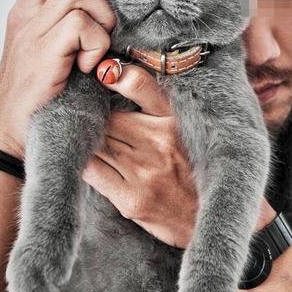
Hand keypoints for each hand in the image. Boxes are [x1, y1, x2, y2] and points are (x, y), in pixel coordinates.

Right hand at [0, 0, 135, 158]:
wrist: (13, 140)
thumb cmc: (46, 100)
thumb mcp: (65, 53)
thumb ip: (82, 23)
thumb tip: (121, 2)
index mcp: (31, 7)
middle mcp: (27, 12)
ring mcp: (31, 30)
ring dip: (103, 17)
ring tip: (98, 49)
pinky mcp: (41, 53)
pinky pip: (80, 24)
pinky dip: (96, 44)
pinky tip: (91, 68)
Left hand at [82, 65, 198, 247]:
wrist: (208, 219)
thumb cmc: (193, 169)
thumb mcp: (183, 127)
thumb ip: (152, 98)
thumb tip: (114, 73)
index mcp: (174, 121)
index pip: (135, 86)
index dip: (111, 79)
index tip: (100, 77)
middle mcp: (160, 143)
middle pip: (107, 119)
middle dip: (94, 117)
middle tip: (85, 116)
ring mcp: (144, 173)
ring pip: (96, 144)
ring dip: (86, 140)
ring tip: (84, 138)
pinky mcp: (131, 200)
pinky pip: (92, 172)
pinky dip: (83, 162)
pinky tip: (86, 159)